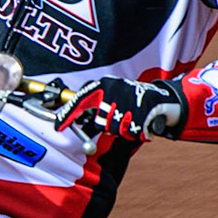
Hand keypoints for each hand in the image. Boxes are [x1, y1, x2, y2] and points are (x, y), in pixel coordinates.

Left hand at [56, 78, 185, 141]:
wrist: (160, 98)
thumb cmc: (131, 98)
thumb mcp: (112, 95)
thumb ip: (95, 105)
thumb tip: (75, 120)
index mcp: (105, 85)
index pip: (81, 100)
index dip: (68, 114)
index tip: (57, 126)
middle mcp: (114, 90)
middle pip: (99, 123)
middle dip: (108, 126)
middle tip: (120, 118)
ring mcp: (127, 101)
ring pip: (114, 129)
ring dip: (122, 129)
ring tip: (131, 118)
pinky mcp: (141, 113)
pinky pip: (129, 133)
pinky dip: (134, 132)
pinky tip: (139, 123)